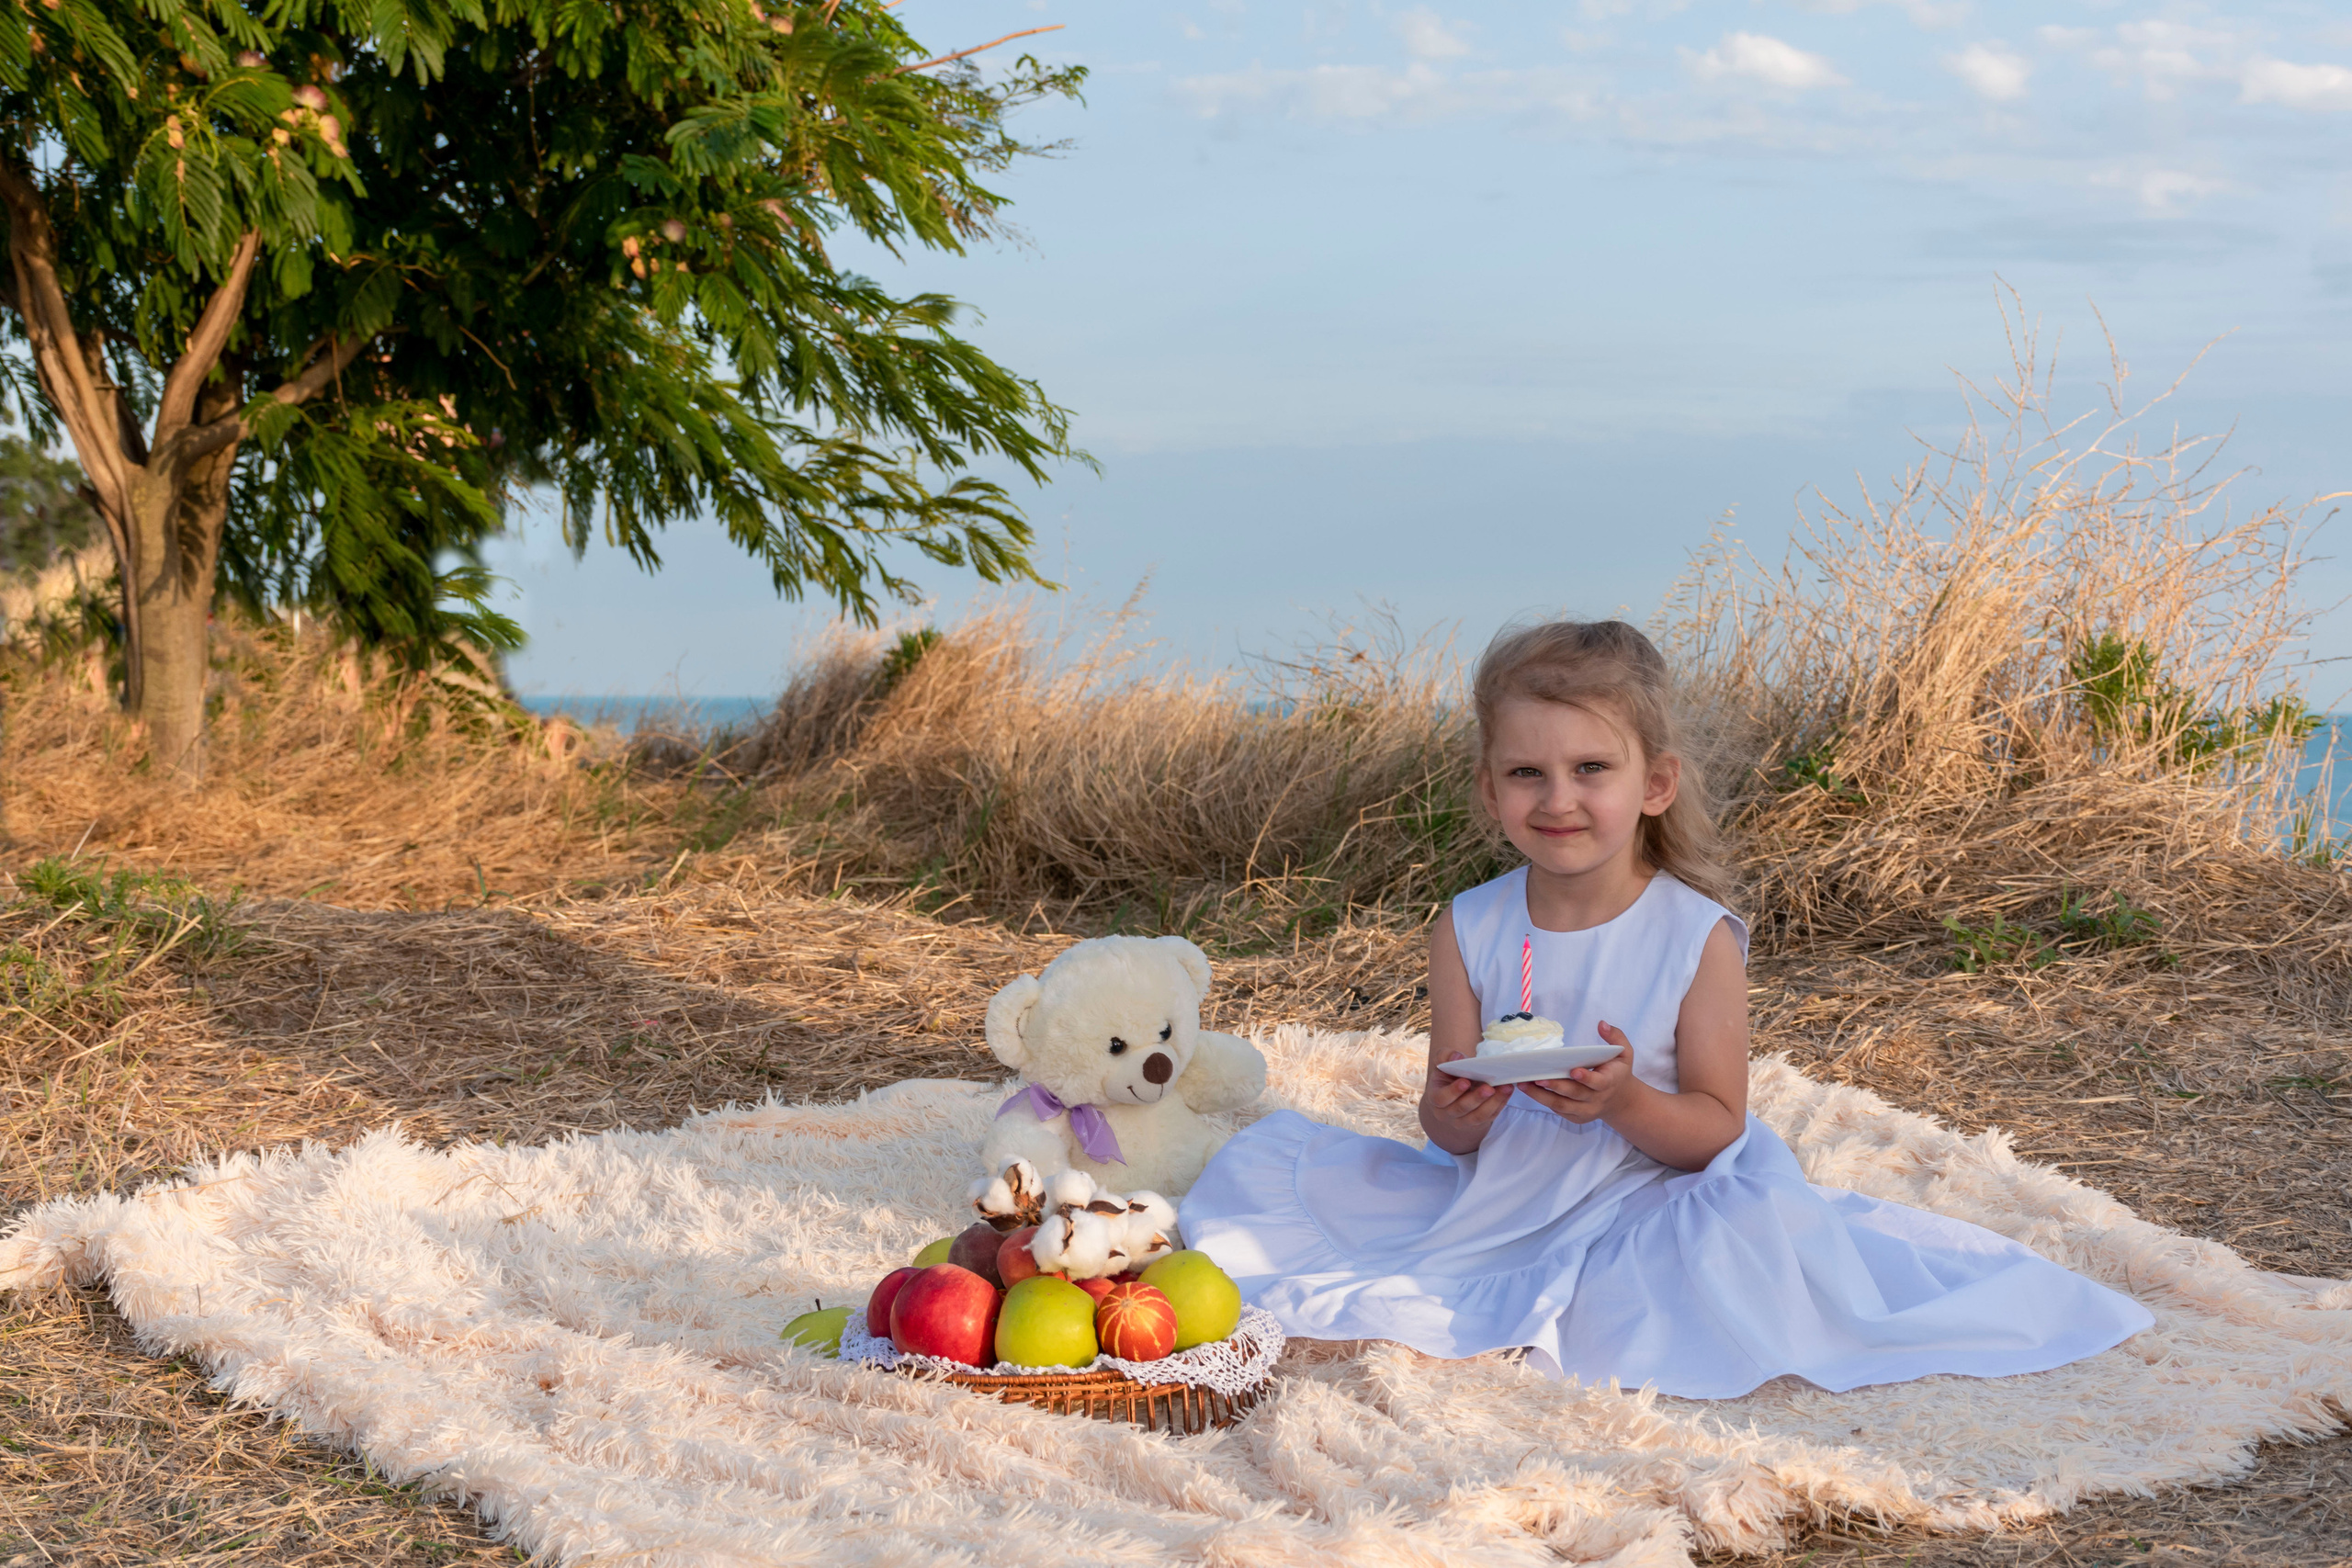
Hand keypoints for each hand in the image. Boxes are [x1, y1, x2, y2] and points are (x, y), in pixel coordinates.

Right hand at [1422, 1052, 1509, 1152]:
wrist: (1456, 1095)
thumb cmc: (1450, 1076)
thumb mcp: (1443, 1065)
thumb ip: (1445, 1056)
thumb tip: (1457, 1057)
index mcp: (1436, 1097)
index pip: (1441, 1098)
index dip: (1453, 1091)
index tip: (1466, 1081)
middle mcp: (1447, 1113)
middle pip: (1462, 1108)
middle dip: (1477, 1098)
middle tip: (1489, 1087)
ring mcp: (1463, 1121)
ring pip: (1478, 1116)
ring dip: (1493, 1103)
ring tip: (1505, 1088)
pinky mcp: (1478, 1123)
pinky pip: (1490, 1116)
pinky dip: (1500, 1104)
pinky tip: (1507, 1092)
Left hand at [1517, 1022, 1636, 1124]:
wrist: (1620, 1100)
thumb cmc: (1618, 1072)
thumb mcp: (1624, 1053)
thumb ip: (1616, 1037)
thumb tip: (1601, 1024)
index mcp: (1609, 1082)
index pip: (1598, 1082)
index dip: (1586, 1078)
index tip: (1573, 1070)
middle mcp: (1598, 1099)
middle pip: (1575, 1094)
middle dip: (1555, 1086)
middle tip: (1537, 1077)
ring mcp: (1587, 1111)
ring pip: (1562, 1105)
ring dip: (1541, 1096)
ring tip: (1524, 1084)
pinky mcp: (1577, 1117)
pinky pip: (1559, 1111)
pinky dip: (1544, 1101)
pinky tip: (1530, 1090)